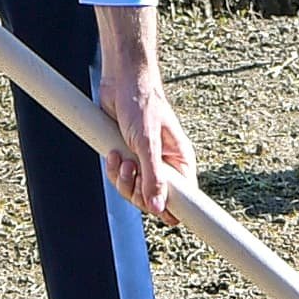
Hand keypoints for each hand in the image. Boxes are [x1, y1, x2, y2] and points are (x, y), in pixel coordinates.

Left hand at [94, 0, 194, 220]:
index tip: (164, 217)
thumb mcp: (147, 142)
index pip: (185, 199)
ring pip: (134, 193)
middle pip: (154, 201)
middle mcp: (165, 165)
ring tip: (120, 157)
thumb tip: (159, 207)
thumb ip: (153, 176)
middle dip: (137, 191)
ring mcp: (145, 163)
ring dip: (122, 179)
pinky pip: (120, 179)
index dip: (174, 210)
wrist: (121, 82)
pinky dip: (113, 171)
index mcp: (181, 161)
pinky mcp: (127, 158)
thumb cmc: (142, 104)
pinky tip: (113, 153)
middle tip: (132, 169)